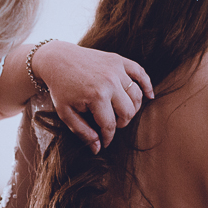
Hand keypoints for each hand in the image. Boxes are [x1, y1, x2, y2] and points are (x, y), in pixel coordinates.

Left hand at [33, 41, 153, 152]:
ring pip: (136, 96)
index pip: (110, 125)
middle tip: (111, 124)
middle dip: (121, 123)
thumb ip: (82, 132)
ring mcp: (116, 69)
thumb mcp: (66, 113)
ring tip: (121, 112)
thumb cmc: (60, 88)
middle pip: (128, 112)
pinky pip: (140, 73)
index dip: (108, 137)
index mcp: (96, 96)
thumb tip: (98, 149)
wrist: (57, 59)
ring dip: (132, 108)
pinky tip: (150, 96)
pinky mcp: (118, 60)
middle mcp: (110, 82)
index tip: (104, 141)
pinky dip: (147, 85)